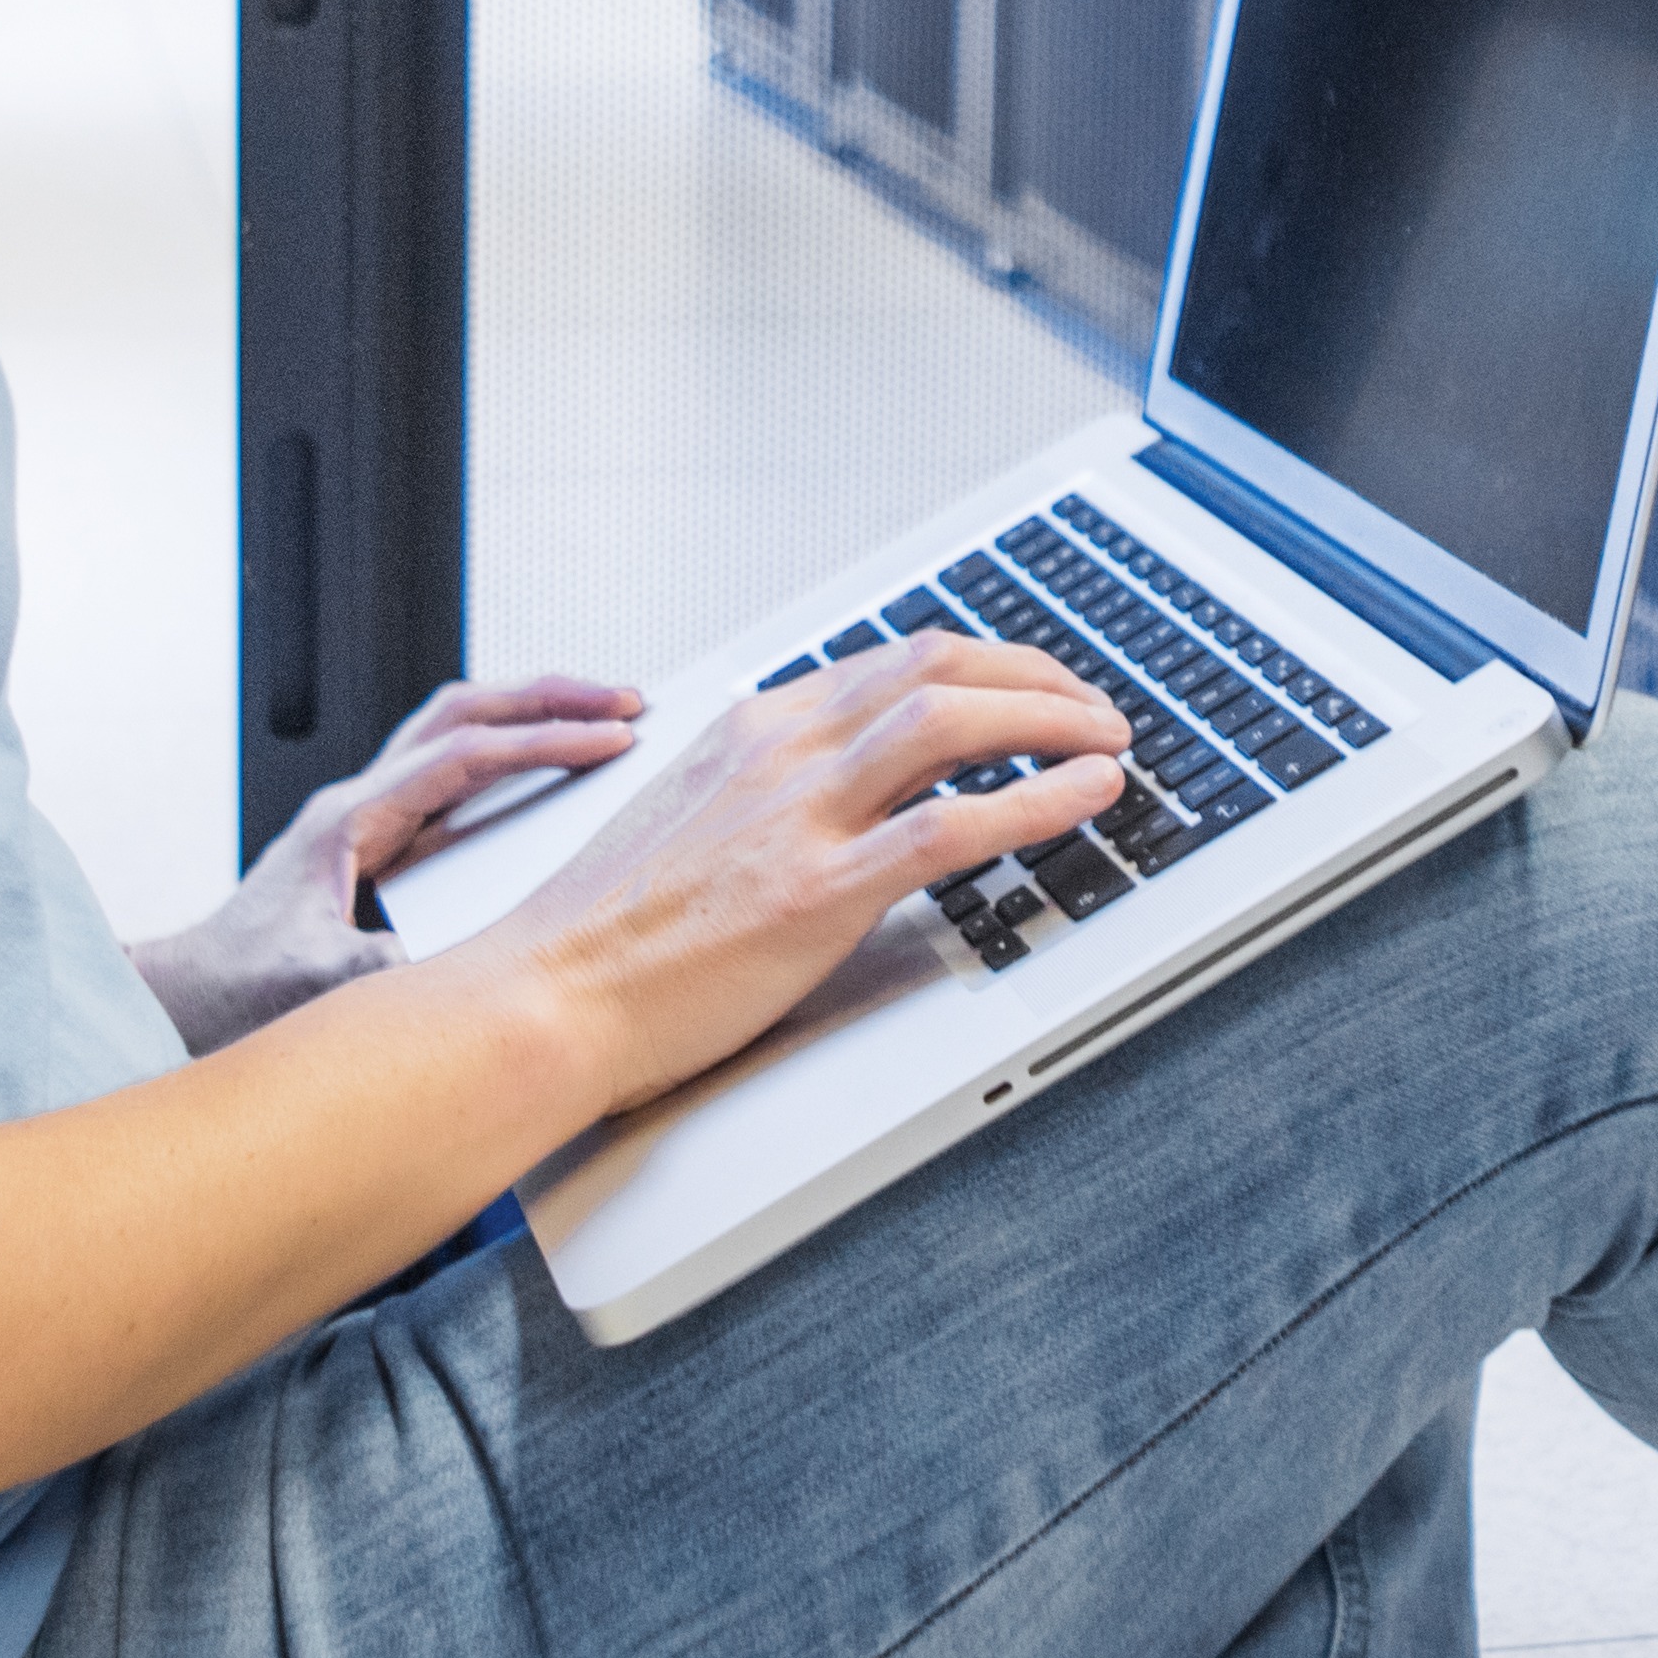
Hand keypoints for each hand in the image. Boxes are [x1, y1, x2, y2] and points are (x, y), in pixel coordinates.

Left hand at [129, 673, 645, 1053]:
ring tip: (599, 719)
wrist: (177, 1000)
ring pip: (457, 734)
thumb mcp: (315, 986)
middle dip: (548, 698)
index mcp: (349, 820)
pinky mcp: (377, 847)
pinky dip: (509, 762)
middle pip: (464, 714)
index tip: (614, 738)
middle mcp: (358, 805)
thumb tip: (470, 970)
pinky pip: (454, 780)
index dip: (546, 742)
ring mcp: (367, 821)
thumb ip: (387, 973)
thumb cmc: (231, 991)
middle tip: (624, 700)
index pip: (466, 755)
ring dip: (529, 718)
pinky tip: (547, 783)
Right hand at [450, 636, 1132, 1110]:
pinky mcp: (817, 891)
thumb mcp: (691, 823)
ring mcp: (799, 816)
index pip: (891, 663)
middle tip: (1095, 705)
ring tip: (1110, 737)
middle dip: (1035, 675)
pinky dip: (1037, 798)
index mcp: (751, 731)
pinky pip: (952, 825)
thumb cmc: (608, 933)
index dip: (983, 665)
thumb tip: (839, 802)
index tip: (1033, 684)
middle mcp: (780, 750)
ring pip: (951, 719)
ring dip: (1052, 717)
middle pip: (936, 667)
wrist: (547, 995)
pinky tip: (1086, 794)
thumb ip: (767, 797)